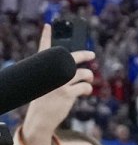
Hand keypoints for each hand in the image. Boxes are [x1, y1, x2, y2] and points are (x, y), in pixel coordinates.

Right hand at [23, 25, 95, 144]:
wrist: (40, 119)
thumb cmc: (46, 99)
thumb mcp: (48, 85)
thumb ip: (59, 74)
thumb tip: (80, 68)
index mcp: (44, 71)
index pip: (44, 50)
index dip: (46, 37)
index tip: (48, 25)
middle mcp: (51, 75)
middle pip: (71, 59)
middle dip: (83, 55)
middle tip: (91, 55)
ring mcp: (59, 84)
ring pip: (83, 73)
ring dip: (88, 77)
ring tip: (87, 80)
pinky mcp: (67, 94)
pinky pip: (85, 87)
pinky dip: (87, 89)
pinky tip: (85, 92)